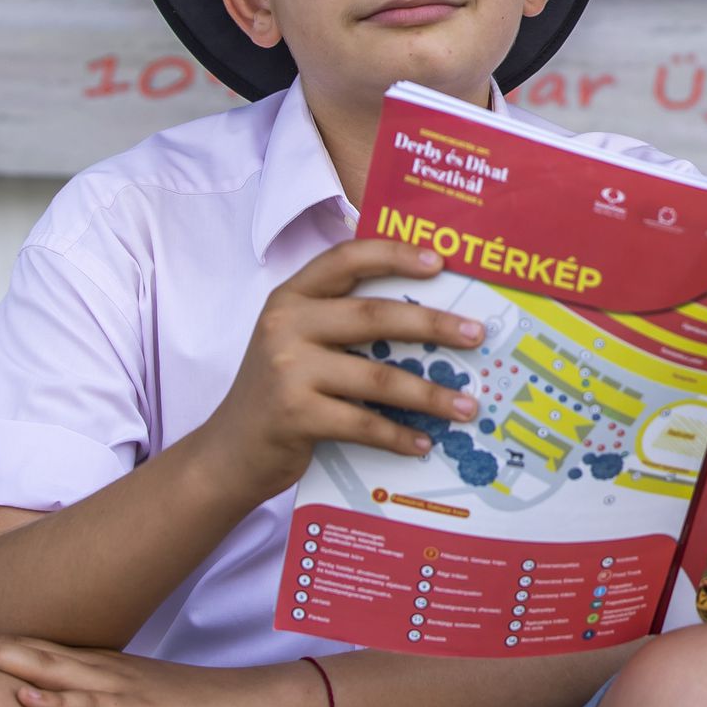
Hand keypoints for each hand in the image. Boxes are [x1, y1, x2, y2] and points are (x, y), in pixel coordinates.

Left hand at [0, 637, 318, 706]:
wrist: (253, 706)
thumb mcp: (140, 703)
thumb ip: (103, 699)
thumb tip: (66, 705)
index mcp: (105, 668)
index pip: (36, 655)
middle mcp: (108, 670)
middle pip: (32, 654)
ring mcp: (125, 689)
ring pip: (53, 671)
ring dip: (2, 663)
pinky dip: (58, 701)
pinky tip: (27, 698)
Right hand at [202, 238, 486, 501]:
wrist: (230, 451)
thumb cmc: (281, 389)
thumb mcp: (300, 340)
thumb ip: (344, 320)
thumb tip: (430, 314)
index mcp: (292, 296)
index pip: (346, 258)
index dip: (394, 255)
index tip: (440, 262)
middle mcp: (286, 325)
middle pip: (374, 316)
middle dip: (433, 324)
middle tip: (476, 334)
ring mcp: (287, 371)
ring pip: (377, 378)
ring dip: (429, 393)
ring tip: (467, 405)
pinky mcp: (294, 416)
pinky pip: (363, 423)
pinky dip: (399, 435)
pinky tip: (425, 441)